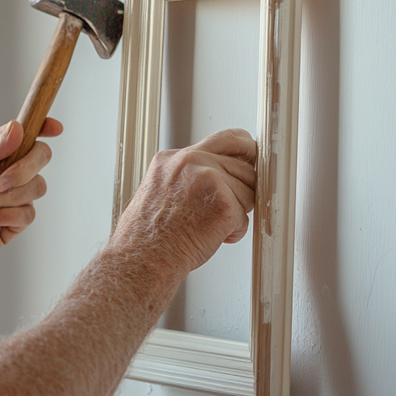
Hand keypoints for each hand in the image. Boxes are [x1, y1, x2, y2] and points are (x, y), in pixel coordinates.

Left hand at [0, 119, 62, 265]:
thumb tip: (17, 129)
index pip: (25, 135)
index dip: (43, 128)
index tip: (55, 128)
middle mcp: (10, 171)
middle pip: (40, 157)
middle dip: (24, 169)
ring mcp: (15, 196)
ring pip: (38, 187)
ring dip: (9, 197)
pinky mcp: (15, 220)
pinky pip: (28, 214)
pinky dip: (7, 216)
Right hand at [108, 128, 257, 274]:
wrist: (143, 257)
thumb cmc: (148, 235)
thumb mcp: (160, 191)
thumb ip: (189, 177)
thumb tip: (218, 178)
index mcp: (173, 159)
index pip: (224, 139)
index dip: (244, 149)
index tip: (251, 158)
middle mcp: (191, 162)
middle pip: (243, 166)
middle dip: (242, 189)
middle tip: (230, 206)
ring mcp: (209, 180)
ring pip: (247, 192)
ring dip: (236, 214)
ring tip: (207, 226)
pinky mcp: (224, 203)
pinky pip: (245, 217)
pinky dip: (233, 232)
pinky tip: (211, 236)